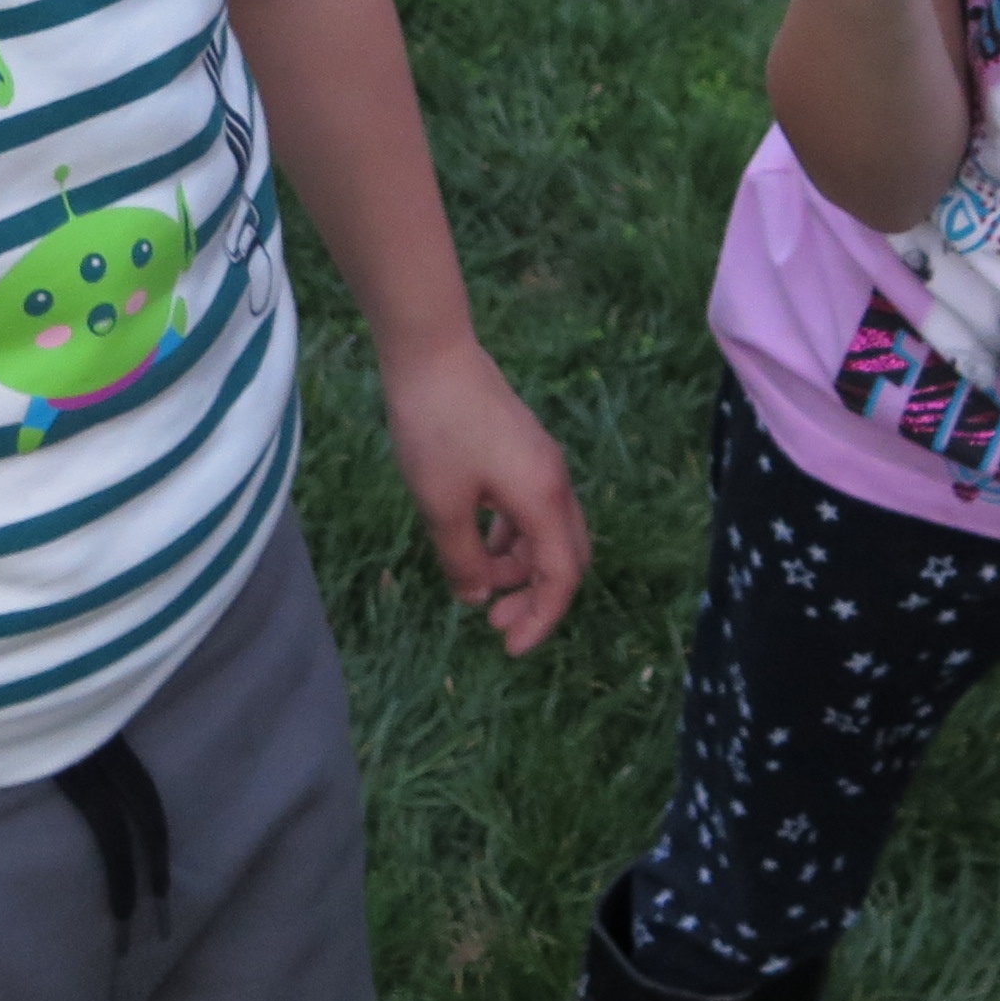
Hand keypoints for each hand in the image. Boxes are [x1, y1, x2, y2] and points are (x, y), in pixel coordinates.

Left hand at [379, 330, 588, 655]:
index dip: (541, 618)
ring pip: (547, 532)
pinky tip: (477, 543)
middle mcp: (553, 481)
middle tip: (497, 627)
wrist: (432, 352)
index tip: (508, 648)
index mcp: (543, 498)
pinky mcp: (521, 448)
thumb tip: (477, 595)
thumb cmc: (436, 429)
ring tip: (479, 587)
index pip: (562, 575)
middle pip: (566, 556)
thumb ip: (462, 559)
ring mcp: (540, 461)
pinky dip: (511, 536)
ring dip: (520, 566)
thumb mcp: (441, 505)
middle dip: (537, 597)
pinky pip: (530, 507)